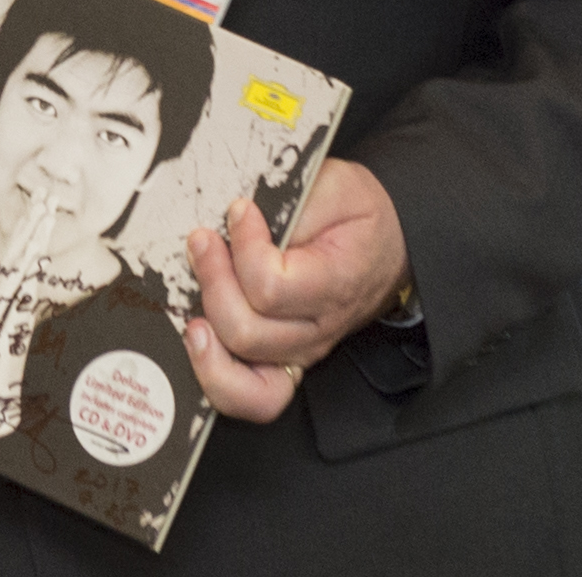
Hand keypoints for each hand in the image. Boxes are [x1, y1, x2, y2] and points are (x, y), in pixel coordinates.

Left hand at [179, 156, 409, 422]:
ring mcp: (300, 351)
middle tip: (204, 240)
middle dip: (212, 281)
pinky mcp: (283, 359)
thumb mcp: (332, 186)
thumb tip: (239, 216)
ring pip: (240, 370)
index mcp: (337, 284)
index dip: (243, 247)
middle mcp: (318, 329)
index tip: (240, 211)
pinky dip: (216, 376)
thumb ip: (290, 200)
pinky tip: (199, 336)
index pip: (271, 288)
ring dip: (205, 329)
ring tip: (193, 291)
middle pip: (246, 332)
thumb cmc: (357, 214)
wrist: (388, 242)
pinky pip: (249, 395)